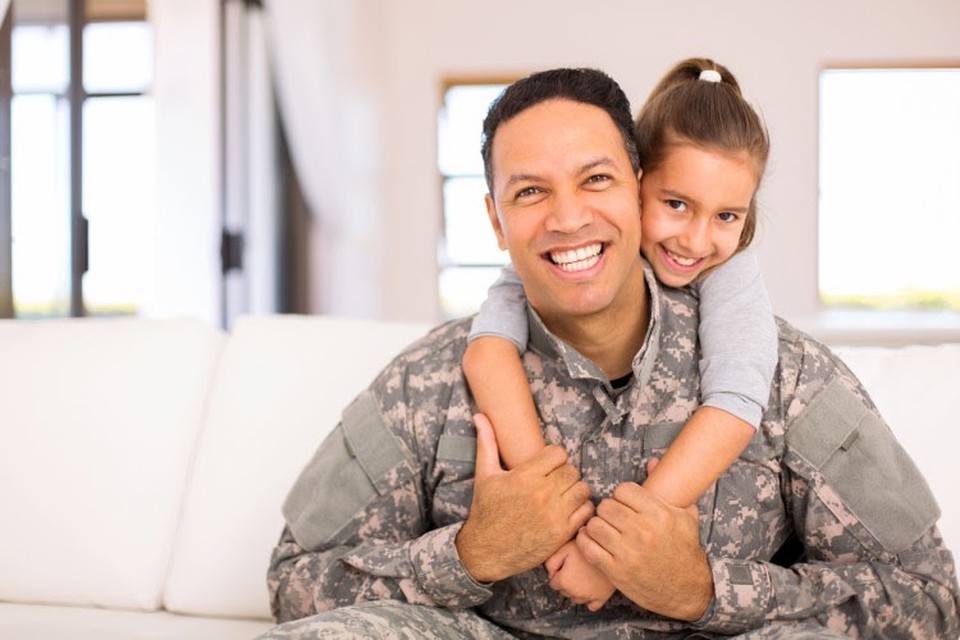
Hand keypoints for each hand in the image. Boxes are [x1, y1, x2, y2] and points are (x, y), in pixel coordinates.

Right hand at [456, 414, 593, 582]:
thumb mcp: (484, 475)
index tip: (547, 465)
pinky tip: (567, 510)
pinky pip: (586, 511)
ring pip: (582, 489)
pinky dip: (581, 509)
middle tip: (554, 481)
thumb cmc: (485, 510)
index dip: (554, 457)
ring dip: (574, 490)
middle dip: (564, 473)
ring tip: (562, 495)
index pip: (559, 453)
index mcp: (524, 476)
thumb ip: (486, 442)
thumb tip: (479, 415)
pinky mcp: (562, 533)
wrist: (485, 550)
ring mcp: (554, 515)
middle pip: (572, 471)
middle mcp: (542, 494)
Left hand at [545, 540, 614, 610]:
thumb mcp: (563, 549)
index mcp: (564, 582)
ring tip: (582, 575)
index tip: (564, 566)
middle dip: (566, 582)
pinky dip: (589, 600)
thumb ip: (550, 563)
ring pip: (576, 599)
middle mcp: (575, 593)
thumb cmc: (586, 548)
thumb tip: (550, 574)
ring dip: (576, 590)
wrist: (609, 550)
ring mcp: (589, 597)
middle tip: (574, 568)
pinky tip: (589, 589)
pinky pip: (592, 606)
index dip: (558, 573)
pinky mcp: (602, 598)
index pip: (553, 583)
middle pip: (564, 592)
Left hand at [576, 481, 712, 620]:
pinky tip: (592, 541)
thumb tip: (652, 461)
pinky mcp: (616, 571)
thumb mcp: (686, 517)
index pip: (623, 490)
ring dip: (596, 526)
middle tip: (612, 518)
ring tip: (603, 529)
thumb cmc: (685, 551)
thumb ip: (668, 488)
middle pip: (606, 506)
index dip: (621, 495)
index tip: (624, 504)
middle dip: (608, 510)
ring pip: (595, 524)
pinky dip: (585, 542)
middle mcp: (642, 531)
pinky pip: (588, 547)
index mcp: (659, 514)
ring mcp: (628, 552)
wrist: (687, 590)